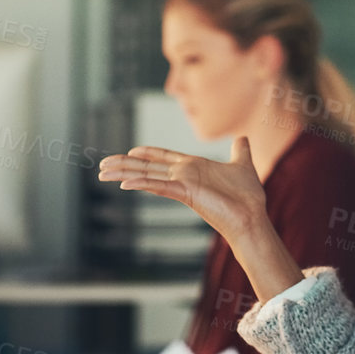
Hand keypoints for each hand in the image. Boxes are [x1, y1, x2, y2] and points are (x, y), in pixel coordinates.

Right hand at [99, 137, 267, 242]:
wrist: (252, 216)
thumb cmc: (247, 196)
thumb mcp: (242, 164)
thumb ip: (240, 150)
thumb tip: (243, 138)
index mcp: (193, 167)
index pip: (164, 158)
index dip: (148, 153)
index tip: (131, 150)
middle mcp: (183, 176)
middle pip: (148, 167)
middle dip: (125, 165)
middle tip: (102, 165)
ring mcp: (182, 185)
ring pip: (147, 176)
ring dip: (124, 173)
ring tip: (103, 172)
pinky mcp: (185, 193)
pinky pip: (159, 186)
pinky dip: (142, 183)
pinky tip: (124, 184)